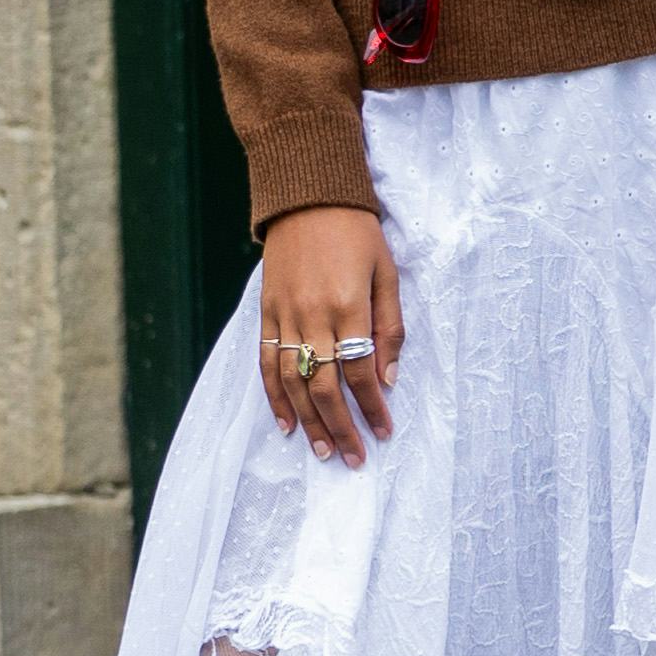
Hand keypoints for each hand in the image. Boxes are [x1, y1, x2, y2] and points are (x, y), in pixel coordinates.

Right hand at [255, 205, 402, 461]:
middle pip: (324, 384)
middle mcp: (313, 314)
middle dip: (341, 426)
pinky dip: (274, 396)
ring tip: (323, 451)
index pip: (361, 369)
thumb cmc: (357, 234)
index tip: (384, 431)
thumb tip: (387, 378)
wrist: (308, 196)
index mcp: (349, 305)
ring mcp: (284, 315)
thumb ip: (390, 327)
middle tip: (354, 459)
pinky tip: (287, 423)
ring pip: (293, 380)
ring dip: (308, 421)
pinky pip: (267, 362)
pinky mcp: (265, 312)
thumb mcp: (387, 273)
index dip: (372, 405)